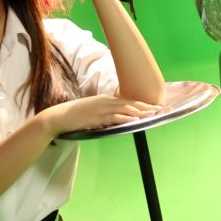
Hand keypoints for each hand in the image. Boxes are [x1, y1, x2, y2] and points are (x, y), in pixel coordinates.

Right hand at [44, 94, 159, 134]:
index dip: (142, 104)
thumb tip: (118, 117)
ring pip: (125, 109)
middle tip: (159, 109)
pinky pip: (114, 118)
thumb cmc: (77, 114)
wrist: (61, 116)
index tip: (153, 106)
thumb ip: (107, 112)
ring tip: (151, 114)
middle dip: (145, 107)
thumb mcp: (94, 109)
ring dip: (139, 112)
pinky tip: (134, 120)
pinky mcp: (97, 118)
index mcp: (106, 99)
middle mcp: (106, 102)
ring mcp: (101, 109)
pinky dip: (126, 118)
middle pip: (130, 103)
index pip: (128, 101)